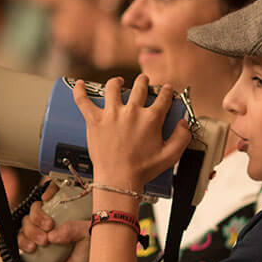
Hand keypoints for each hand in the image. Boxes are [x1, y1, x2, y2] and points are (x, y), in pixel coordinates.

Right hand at [18, 182, 91, 261]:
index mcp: (68, 211)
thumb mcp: (91, 234)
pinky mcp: (33, 249)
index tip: (48, 198)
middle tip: (49, 227)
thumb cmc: (92, 255)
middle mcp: (52, 220)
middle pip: (35, 208)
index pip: (54, 193)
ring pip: (25, 223)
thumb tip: (53, 234)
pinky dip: (22, 241)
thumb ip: (76, 228)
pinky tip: (31, 248)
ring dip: (30, 230)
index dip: (49, 190)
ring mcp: (41, 234)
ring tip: (43, 242)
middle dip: (37, 216)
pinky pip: (19, 240)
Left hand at [73, 75, 191, 191]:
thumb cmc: (142, 170)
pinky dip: (79, 90)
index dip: (166, 91)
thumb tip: (183, 123)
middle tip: (144, 82)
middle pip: (140, 87)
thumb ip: (182, 138)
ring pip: (113, 87)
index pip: (163, 97)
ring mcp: (111, 114)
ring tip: (118, 82)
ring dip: (117, 82)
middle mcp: (131, 112)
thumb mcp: (170, 156)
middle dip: (144, 82)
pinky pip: (83, 100)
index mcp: (151, 119)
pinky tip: (78, 83)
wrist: (118, 180)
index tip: (166, 90)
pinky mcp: (94, 120)